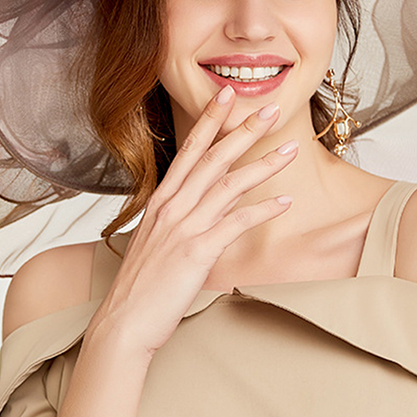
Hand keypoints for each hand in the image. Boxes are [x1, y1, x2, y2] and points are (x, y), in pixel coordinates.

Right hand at [87, 85, 297, 357]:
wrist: (124, 322)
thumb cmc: (143, 283)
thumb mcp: (159, 238)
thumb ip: (186, 214)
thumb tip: (217, 200)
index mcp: (161, 199)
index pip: (190, 149)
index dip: (210, 119)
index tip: (227, 94)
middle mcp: (172, 206)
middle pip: (214, 158)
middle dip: (244, 130)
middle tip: (271, 110)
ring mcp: (183, 227)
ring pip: (229, 185)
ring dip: (264, 165)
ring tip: (291, 150)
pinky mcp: (196, 252)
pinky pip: (236, 223)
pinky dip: (262, 211)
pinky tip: (284, 202)